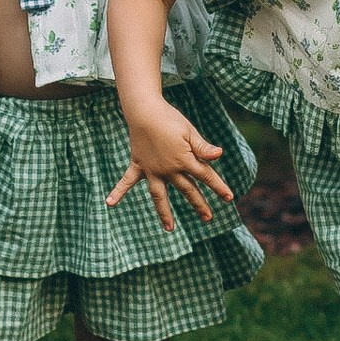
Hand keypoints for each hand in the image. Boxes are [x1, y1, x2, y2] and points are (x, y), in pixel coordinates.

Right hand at [105, 96, 233, 230]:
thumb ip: (202, 147)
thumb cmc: (170, 119)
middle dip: (199, 204)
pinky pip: (127, 181)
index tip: (229, 198)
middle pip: (187, 190)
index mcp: (184, 161)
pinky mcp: (139, 165)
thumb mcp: (190, 131)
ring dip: (164, 212)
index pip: (206, 176)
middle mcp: (168, 170)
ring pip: (159, 195)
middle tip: (208, 218)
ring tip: (170, 229)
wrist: (145, 111)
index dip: (219, 187)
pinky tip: (109, 203)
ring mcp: (152, 170)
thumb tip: (219, 155)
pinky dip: (119, 192)